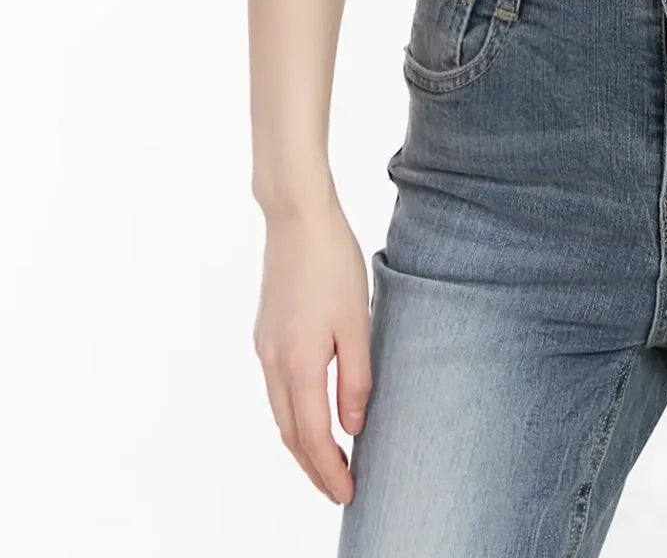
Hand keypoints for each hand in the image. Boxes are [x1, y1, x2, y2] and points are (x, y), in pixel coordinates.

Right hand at [252, 200, 371, 504]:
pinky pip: (277, 390)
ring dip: (302, 443)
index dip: (329, 470)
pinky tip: (313, 413)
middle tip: (339, 490)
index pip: (312, 436)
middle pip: (289, 433)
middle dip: (314, 467)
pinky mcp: (264, 334)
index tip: (348, 493)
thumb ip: (356, 378)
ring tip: (330, 460)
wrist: (296, 217)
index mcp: (297, 363)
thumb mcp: (358, 321)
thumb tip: (352, 427)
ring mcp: (264, 348)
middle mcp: (272, 362)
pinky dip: (294, 414)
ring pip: (280, 413)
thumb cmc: (332, 262)